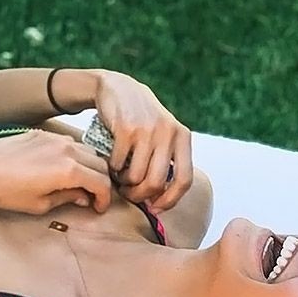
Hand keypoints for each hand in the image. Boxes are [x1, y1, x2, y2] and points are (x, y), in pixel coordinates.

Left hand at [0, 129, 111, 215]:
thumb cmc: (6, 192)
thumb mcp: (40, 204)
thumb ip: (67, 198)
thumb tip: (82, 196)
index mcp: (68, 170)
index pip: (102, 182)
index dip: (105, 198)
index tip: (99, 207)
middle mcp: (66, 149)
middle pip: (99, 163)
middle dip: (101, 181)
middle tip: (92, 196)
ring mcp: (53, 138)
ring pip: (86, 150)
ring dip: (89, 165)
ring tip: (80, 181)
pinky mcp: (40, 133)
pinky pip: (67, 142)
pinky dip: (74, 154)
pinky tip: (62, 167)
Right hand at [94, 70, 192, 211]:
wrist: (117, 88)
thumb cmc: (141, 118)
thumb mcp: (163, 133)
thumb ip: (167, 160)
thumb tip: (160, 200)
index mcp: (182, 137)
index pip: (185, 179)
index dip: (171, 200)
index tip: (157, 208)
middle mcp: (168, 133)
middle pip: (156, 183)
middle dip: (140, 195)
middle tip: (130, 195)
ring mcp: (147, 130)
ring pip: (136, 176)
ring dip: (125, 184)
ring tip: (120, 178)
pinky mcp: (126, 128)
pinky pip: (119, 164)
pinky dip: (113, 170)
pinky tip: (112, 164)